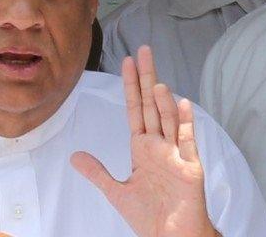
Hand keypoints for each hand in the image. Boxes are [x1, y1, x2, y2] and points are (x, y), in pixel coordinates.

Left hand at [71, 46, 218, 236]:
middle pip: (151, 105)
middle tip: (144, 51)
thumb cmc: (150, 215)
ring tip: (155, 81)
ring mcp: (176, 154)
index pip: (134, 109)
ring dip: (162, 101)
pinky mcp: (190, 168)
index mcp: (143, 148)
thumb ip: (97, 171)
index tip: (128, 61)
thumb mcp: (116, 191)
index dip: (131, 85)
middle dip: (146, 79)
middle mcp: (160, 145)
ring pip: (168, 120)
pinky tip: (183, 104)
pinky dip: (186, 123)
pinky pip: (188, 142)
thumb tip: (75, 156)